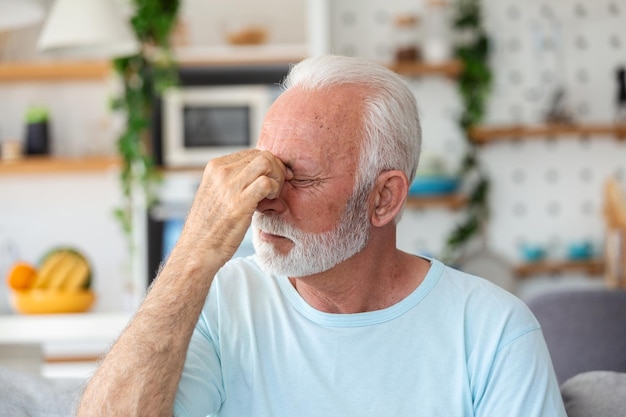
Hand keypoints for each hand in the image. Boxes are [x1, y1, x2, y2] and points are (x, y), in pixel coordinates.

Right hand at [174, 150, 291, 264]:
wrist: (197, 250)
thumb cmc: (211, 227)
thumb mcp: (218, 195)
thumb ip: (235, 181)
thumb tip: (261, 174)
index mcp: (215, 167)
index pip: (252, 153)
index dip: (269, 165)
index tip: (274, 181)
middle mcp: (221, 171)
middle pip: (263, 155)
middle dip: (277, 171)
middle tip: (276, 190)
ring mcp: (229, 185)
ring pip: (267, 163)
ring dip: (277, 178)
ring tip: (272, 195)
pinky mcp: (239, 202)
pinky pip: (266, 182)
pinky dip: (274, 190)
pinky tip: (268, 202)